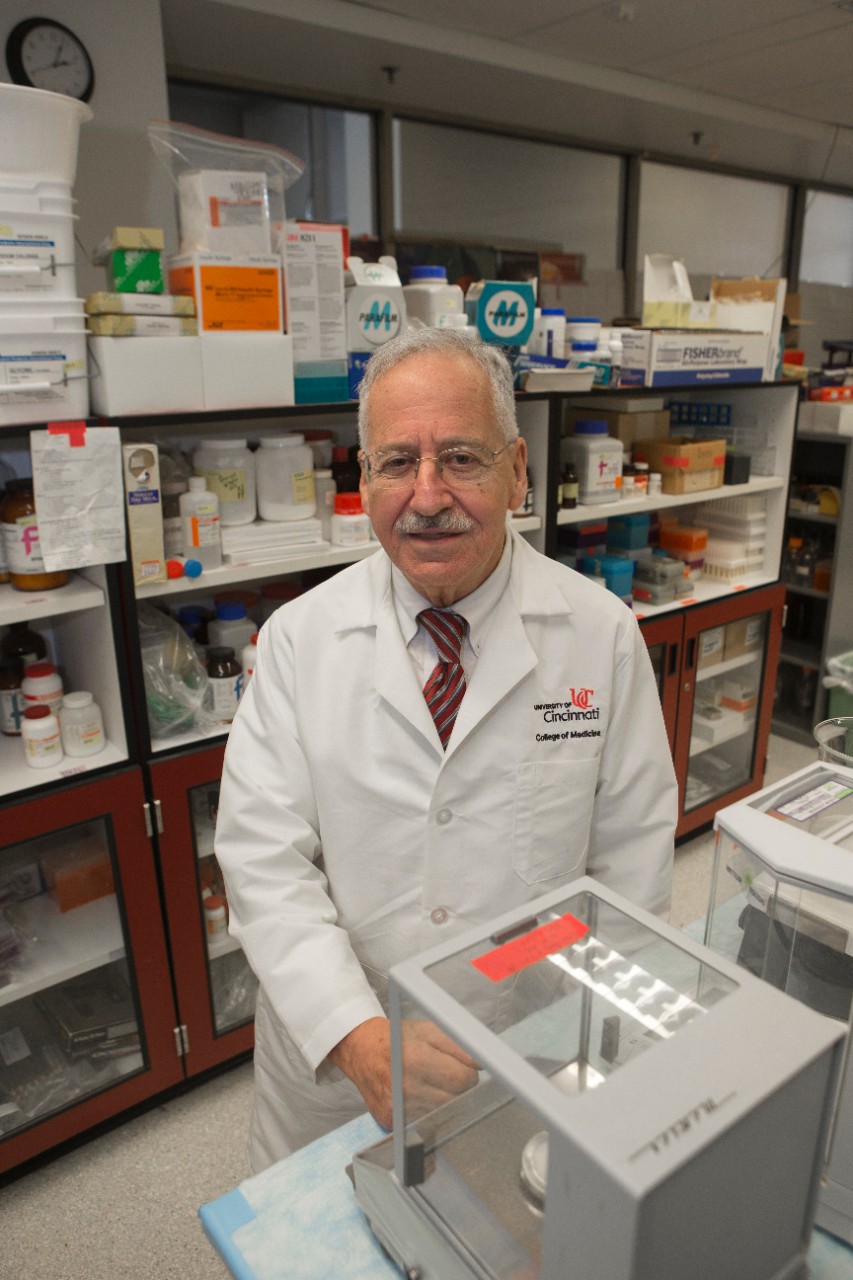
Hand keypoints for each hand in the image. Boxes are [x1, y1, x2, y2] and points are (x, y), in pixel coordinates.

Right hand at [328, 1016, 478, 1129]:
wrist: (360, 1050)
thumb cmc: (395, 1038)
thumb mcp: (428, 1030)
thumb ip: (458, 1045)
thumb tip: (480, 1064)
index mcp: (416, 1059)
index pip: (462, 1080)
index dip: (467, 1073)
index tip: (462, 1068)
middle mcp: (405, 1087)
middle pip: (455, 1100)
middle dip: (457, 1088)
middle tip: (446, 1074)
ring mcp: (397, 1108)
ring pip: (441, 1114)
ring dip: (443, 1101)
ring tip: (431, 1082)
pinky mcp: (391, 1122)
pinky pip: (424, 1122)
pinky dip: (427, 1110)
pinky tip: (419, 1094)